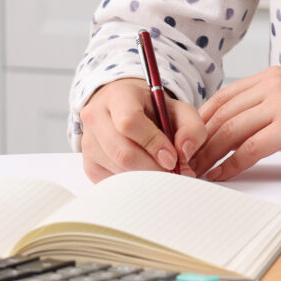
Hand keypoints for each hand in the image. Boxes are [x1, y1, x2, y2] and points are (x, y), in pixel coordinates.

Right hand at [80, 79, 207, 181]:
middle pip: (122, 152)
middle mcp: (96, 116)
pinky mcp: (89, 164)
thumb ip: (192, 127)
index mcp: (118, 95)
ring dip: (146, 178)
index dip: (153, 143)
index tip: (173, 158)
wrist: (126, 110)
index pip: (129, 122)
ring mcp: (88, 142)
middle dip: (153, 169)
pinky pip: (112, 182)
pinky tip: (147, 175)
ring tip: (165, 174)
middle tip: (175, 174)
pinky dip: (134, 184)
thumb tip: (184, 152)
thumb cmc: (155, 110)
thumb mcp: (179, 109)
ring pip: (118, 170)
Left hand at [191, 68, 280, 182]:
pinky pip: (249, 148)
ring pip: (230, 130)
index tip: (188, 143)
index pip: (223, 98)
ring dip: (208, 155)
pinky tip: (222, 176)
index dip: (200, 122)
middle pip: (221, 114)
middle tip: (184, 163)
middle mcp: (274, 85)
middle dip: (198, 141)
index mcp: (273, 77)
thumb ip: (271, 106)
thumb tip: (239, 128)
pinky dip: (231, 165)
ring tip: (196, 173)